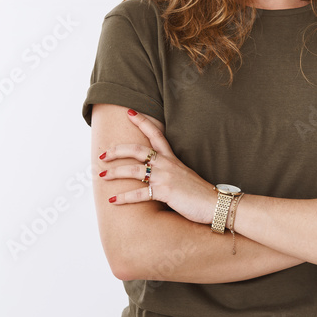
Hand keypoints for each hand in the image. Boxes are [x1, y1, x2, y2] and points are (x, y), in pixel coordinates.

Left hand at [99, 108, 216, 224]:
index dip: (143, 122)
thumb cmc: (200, 193)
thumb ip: (170, 173)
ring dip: (115, 172)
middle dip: (117, 150)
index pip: (156, 135)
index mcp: (172, 159)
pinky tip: (113, 201)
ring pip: (133, 170)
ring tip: (102, 176)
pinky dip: (124, 197)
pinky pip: (139, 194)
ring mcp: (165, 177)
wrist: (215, 203)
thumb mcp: (184, 177)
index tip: (130, 112)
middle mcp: (167, 164)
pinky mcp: (164, 191)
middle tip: (102, 153)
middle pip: (138, 150)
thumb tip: (154, 175)